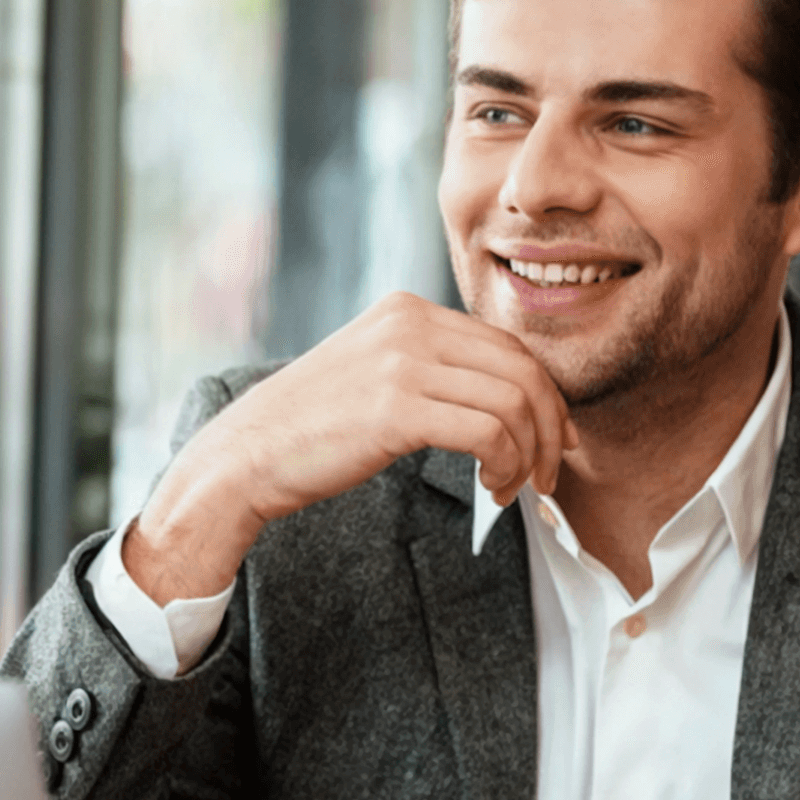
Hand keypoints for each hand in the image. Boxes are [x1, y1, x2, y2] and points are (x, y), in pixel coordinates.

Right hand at [125, 292, 576, 601]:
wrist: (245, 456)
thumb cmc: (310, 430)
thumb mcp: (374, 373)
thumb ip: (430, 369)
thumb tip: (504, 397)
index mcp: (406, 310)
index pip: (506, 344)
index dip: (545, 396)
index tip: (554, 440)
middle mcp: (408, 324)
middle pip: (521, 369)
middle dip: (550, 427)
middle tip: (550, 473)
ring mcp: (402, 363)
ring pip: (513, 402)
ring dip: (528, 455)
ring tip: (511, 489)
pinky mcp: (397, 408)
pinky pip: (488, 432)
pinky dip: (505, 466)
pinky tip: (491, 489)